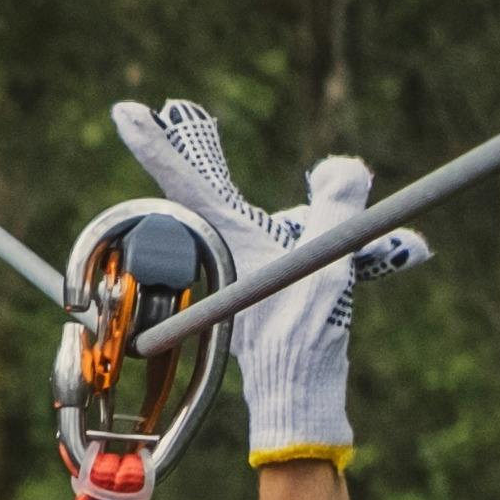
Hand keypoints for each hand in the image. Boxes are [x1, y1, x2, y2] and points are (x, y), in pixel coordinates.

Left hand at [112, 98, 429, 463]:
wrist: (300, 388)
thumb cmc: (305, 330)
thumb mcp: (329, 260)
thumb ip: (338, 204)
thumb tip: (341, 165)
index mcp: (226, 236)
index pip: (183, 179)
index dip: (153, 143)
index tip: (123, 112)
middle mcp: (224, 246)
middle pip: (203, 182)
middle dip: (190, 147)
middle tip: (166, 111)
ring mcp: (240, 262)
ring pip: (252, 214)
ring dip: (282, 209)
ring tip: (286, 215)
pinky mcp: (260, 277)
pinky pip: (283, 242)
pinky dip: (314, 240)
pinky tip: (377, 246)